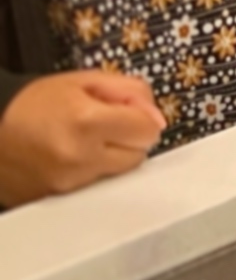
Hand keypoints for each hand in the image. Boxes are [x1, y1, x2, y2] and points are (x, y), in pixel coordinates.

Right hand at [0, 70, 165, 206]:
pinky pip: (97, 186)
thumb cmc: (34, 103)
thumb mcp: (84, 80)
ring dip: (112, 156)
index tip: (127, 112)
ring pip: (120, 173)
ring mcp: (70, 183)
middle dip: (130, 138)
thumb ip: (131, 91)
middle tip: (105, 125)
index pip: (149, 130)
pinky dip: (93, 172)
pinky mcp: (61, 199)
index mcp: (88, 122)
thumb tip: (157, 116)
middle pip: (139, 154)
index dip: (141, 117)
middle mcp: (81, 157)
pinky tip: (73, 157)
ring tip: (84, 140)